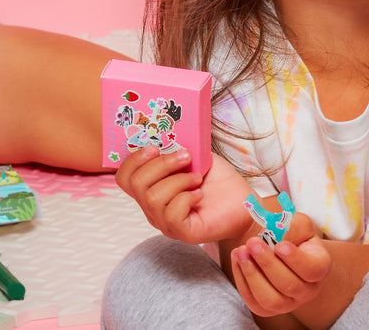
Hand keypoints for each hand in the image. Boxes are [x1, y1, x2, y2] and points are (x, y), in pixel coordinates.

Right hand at [115, 146, 253, 243]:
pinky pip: (171, 215)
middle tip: (186, 157)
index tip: (155, 147)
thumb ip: (177, 149)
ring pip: (153, 198)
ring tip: (197, 178)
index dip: (134, 160)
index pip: (124, 177)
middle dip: (161, 164)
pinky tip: (199, 194)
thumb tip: (165, 136)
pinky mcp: (182, 233)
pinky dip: (186, 198)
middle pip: (136, 184)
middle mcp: (153, 208)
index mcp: (152, 188)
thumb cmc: (219, 181)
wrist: (243, 202)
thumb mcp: (196, 157)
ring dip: (178, 180)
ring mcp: (165, 223)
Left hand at [230, 212, 331, 316]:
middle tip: (252, 243)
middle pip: (288, 285)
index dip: (295, 259)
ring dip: (252, 275)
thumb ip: (290, 228)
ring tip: (241, 252)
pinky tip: (237, 259)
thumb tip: (272, 234)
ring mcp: (288, 303)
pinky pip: (253, 302)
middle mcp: (307, 290)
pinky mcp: (268, 309)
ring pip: (270, 299)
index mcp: (320, 267)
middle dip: (267, 263)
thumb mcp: (297, 224)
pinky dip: (242, 280)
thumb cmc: (293, 233)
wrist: (281, 246)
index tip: (279, 244)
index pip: (312, 269)